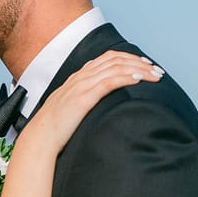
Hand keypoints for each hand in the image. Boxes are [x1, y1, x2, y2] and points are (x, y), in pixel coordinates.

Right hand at [23, 51, 163, 153]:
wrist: (40, 138)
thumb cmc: (55, 129)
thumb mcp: (70, 109)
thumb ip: (83, 101)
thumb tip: (99, 104)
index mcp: (78, 78)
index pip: (108, 58)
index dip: (129, 58)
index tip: (145, 65)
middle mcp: (80, 77)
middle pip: (116, 60)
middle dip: (139, 63)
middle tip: (157, 71)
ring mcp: (81, 86)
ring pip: (116, 68)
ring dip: (139, 70)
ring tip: (155, 76)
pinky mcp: (83, 98)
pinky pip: (108, 82)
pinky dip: (126, 78)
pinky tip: (138, 80)